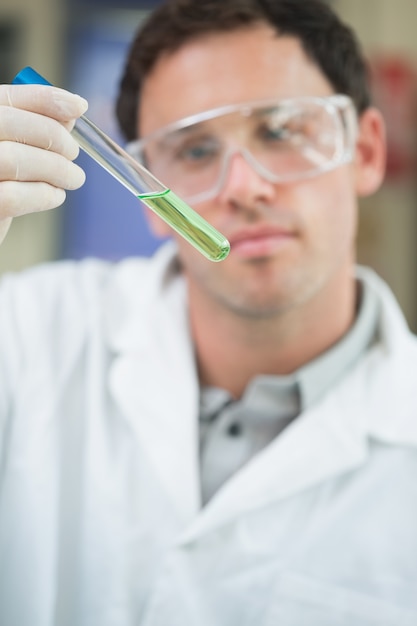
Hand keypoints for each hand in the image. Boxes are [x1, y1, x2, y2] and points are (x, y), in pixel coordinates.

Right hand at [0, 83, 87, 243]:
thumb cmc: (2, 184)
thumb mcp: (15, 150)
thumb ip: (35, 130)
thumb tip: (71, 112)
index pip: (8, 99)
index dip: (46, 99)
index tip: (80, 106)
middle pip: (12, 124)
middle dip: (55, 137)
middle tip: (74, 154)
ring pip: (15, 159)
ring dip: (57, 168)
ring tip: (73, 178)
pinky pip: (15, 197)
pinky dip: (45, 195)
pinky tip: (56, 195)